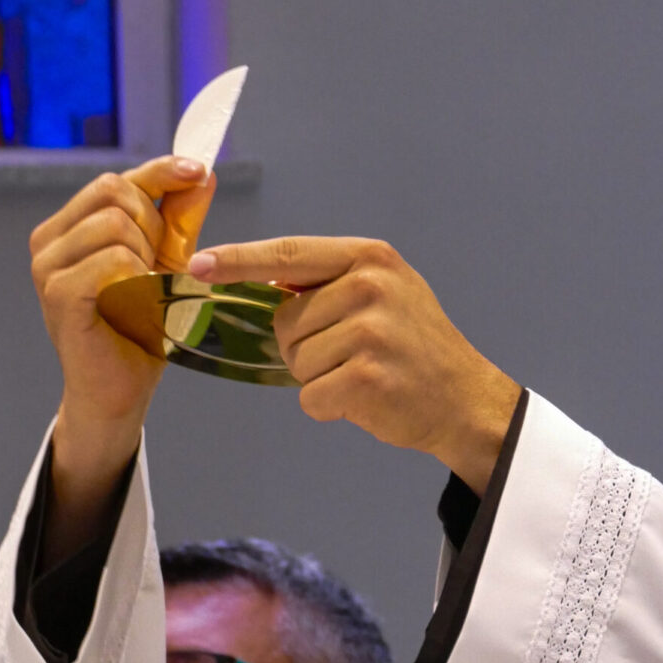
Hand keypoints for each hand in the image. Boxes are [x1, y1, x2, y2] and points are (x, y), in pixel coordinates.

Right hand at [29, 157, 215, 557]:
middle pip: (115, 192)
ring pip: (115, 223)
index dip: (159, 171)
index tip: (197, 171)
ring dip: (147, 257)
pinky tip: (139, 305)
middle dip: (153, 227)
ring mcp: (48, 266)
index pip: (115, 179)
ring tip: (147, 294)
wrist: (119, 393)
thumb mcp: (166, 267)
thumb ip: (178, 222)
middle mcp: (49, 240)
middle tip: (160, 273)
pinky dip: (138, 279)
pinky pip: (112, 259)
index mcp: (69, 228)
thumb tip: (201, 174)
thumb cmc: (138, 334)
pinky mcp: (59, 293)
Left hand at [188, 237, 520, 494]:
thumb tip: (260, 285)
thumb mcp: (384, 293)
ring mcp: (370, 332)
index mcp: (370, 258)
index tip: (199, 265)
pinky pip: (311, 397)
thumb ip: (330, 283)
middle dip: (305, 347)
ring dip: (319, 379)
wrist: (464, 399)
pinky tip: (364, 399)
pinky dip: (329, 407)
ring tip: (363, 375)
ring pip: (296, 361)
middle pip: (285, 321)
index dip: (240, 261)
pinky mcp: (367, 377)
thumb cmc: (415, 348)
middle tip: (352, 355)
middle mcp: (370, 287)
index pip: (289, 254)